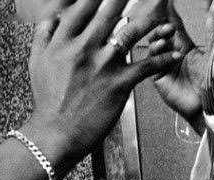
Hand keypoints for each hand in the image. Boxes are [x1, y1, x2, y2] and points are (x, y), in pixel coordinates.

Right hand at [25, 0, 181, 171]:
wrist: (55, 133)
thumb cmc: (47, 100)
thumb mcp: (37, 62)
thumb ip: (45, 35)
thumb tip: (51, 17)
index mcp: (63, 40)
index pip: (81, 7)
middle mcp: (82, 47)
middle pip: (107, 13)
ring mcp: (102, 64)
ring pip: (130, 34)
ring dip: (149, 24)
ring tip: (161, 19)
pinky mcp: (119, 83)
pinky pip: (146, 66)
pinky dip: (163, 59)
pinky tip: (175, 54)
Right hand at [146, 9, 205, 131]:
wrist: (208, 108)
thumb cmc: (213, 85)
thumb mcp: (213, 54)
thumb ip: (213, 32)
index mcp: (184, 46)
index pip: (174, 24)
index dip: (169, 11)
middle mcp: (171, 53)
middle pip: (161, 32)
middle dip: (162, 22)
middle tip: (167, 15)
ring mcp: (162, 63)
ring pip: (154, 43)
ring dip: (159, 35)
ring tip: (168, 32)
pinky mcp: (157, 75)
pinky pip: (152, 59)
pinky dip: (157, 51)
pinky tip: (165, 48)